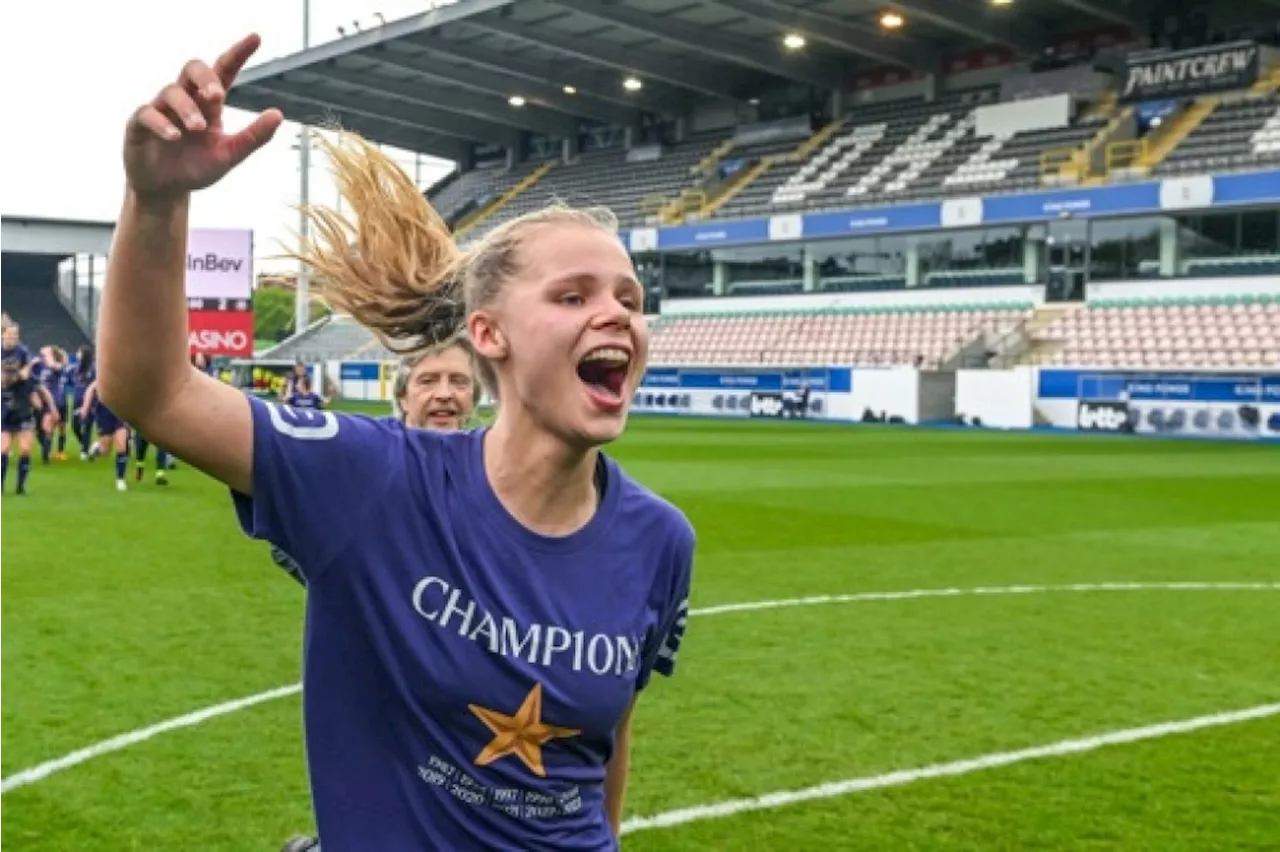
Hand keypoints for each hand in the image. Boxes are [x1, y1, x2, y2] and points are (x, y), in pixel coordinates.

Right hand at [124, 34, 282, 202]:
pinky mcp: (139, 125)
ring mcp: (161, 110)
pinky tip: (175, 136)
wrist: (167, 190)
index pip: (224, 72)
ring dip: (187, 109)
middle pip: (192, 68)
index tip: (256, 38)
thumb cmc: (197, 167)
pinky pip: (147, 113)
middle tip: (217, 95)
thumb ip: (253, 137)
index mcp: (209, 105)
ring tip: (199, 128)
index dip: (238, 54)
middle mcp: (185, 100)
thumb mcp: (229, 155)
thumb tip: (278, 114)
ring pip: (171, 91)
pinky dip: (162, 123)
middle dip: (205, 77)